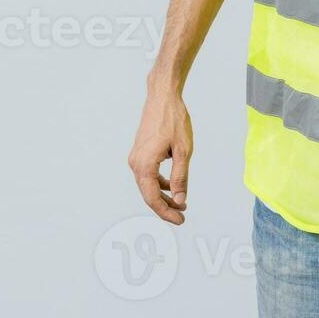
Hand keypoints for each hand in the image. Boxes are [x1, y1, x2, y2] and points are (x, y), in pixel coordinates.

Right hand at [128, 89, 192, 224]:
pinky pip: (148, 174)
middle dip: (165, 207)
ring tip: (180, 203)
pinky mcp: (139, 152)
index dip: (166, 213)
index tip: (181, 220)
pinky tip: (172, 185)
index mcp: (144, 165)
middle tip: (182, 215)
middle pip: (149, 194)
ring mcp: (136, 157)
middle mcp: (135, 163)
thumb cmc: (174, 120)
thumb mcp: (183, 151)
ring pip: (148, 185)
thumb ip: (180, 177)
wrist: (162, 97)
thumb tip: (180, 200)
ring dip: (163, 195)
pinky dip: (160, 182)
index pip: (153, 198)